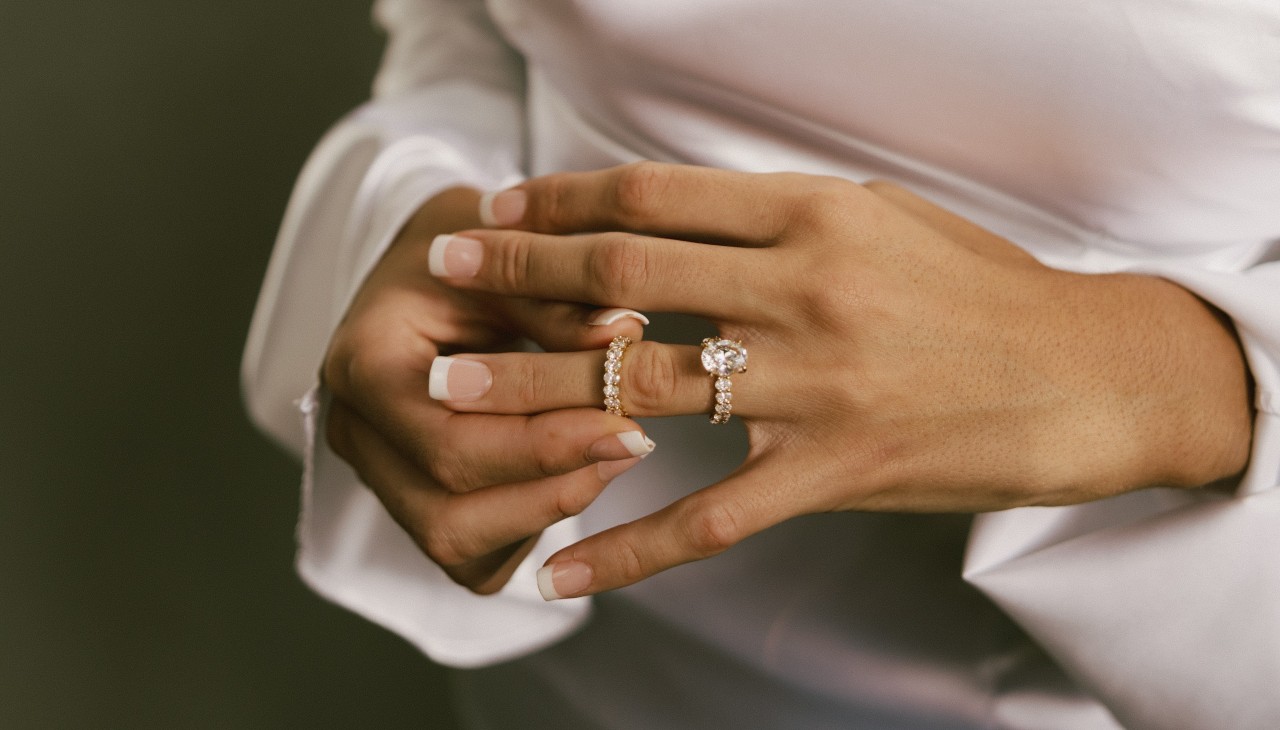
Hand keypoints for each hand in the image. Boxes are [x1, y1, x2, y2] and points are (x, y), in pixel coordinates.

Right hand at [321, 186, 654, 593]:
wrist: (433, 265)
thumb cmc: (470, 249)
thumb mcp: (511, 245)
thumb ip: (560, 295)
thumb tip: (625, 331)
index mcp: (363, 361)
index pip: (446, 438)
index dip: (540, 445)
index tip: (625, 421)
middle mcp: (356, 429)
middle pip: (447, 507)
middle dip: (552, 484)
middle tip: (636, 442)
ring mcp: (378, 473)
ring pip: (456, 542)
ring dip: (546, 510)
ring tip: (617, 454)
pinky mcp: (412, 500)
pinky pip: (471, 553)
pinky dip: (531, 523)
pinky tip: (584, 472)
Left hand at [425, 162, 1252, 598]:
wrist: (1083, 373)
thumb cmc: (977, 287)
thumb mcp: (878, 219)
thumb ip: (775, 218)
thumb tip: (674, 217)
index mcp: (811, 214)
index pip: (653, 197)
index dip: (562, 200)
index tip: (501, 210)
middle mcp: (802, 291)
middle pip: (624, 275)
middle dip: (520, 274)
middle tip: (443, 272)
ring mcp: (813, 385)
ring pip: (641, 384)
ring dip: (533, 387)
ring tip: (452, 393)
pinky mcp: (831, 471)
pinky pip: (706, 519)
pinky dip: (626, 548)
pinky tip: (560, 571)